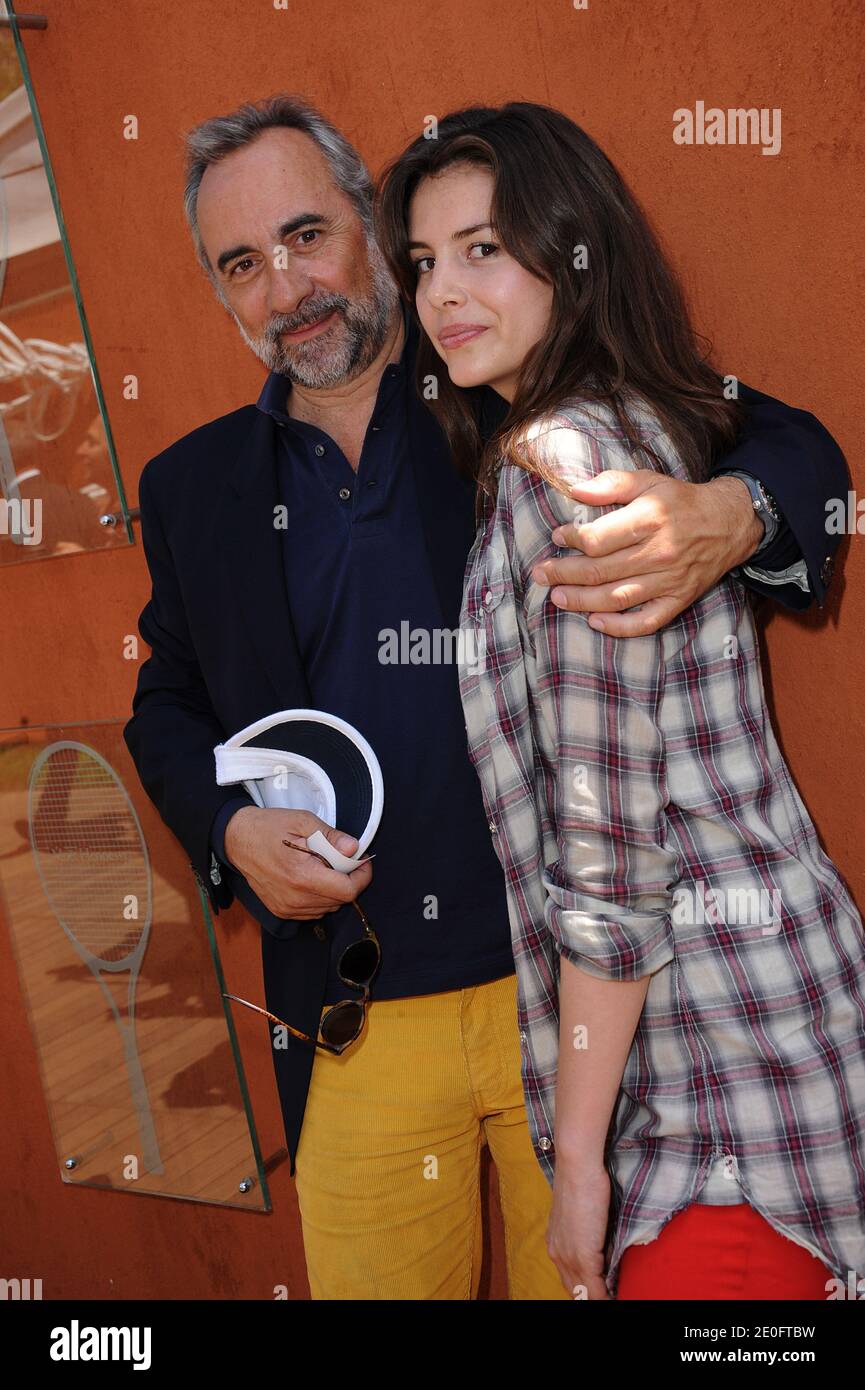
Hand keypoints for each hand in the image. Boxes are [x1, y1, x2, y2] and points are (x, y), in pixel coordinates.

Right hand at [222, 807, 372, 919]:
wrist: (236, 840)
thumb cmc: (269, 827)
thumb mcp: (303, 821)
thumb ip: (330, 837)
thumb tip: (354, 849)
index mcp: (302, 876)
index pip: (347, 891)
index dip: (362, 876)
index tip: (362, 861)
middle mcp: (295, 898)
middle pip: (340, 900)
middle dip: (348, 879)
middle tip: (343, 858)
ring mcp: (287, 908)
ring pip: (328, 907)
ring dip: (334, 889)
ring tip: (324, 866)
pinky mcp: (281, 911)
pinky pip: (314, 910)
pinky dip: (320, 897)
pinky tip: (312, 877)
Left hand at [532, 471, 761, 636]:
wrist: (729, 523)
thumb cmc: (680, 500)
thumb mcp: (649, 481)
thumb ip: (611, 484)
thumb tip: (575, 490)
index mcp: (650, 519)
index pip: (599, 538)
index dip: (572, 540)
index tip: (557, 537)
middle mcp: (659, 552)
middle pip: (600, 571)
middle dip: (564, 574)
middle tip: (540, 575)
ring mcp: (669, 580)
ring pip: (616, 598)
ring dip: (581, 601)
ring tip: (557, 598)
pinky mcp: (678, 600)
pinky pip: (647, 621)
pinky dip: (619, 627)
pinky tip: (595, 622)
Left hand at [546, 1159, 611, 1299]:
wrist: (578, 1167)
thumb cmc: (583, 1181)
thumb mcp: (582, 1213)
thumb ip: (587, 1233)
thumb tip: (602, 1246)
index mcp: (556, 1243)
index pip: (570, 1278)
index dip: (585, 1288)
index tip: (600, 1290)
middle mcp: (558, 1253)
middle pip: (574, 1290)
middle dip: (590, 1296)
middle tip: (609, 1295)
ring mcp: (568, 1256)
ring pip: (583, 1293)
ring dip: (599, 1297)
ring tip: (617, 1296)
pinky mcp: (583, 1256)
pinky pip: (595, 1289)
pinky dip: (607, 1296)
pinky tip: (617, 1296)